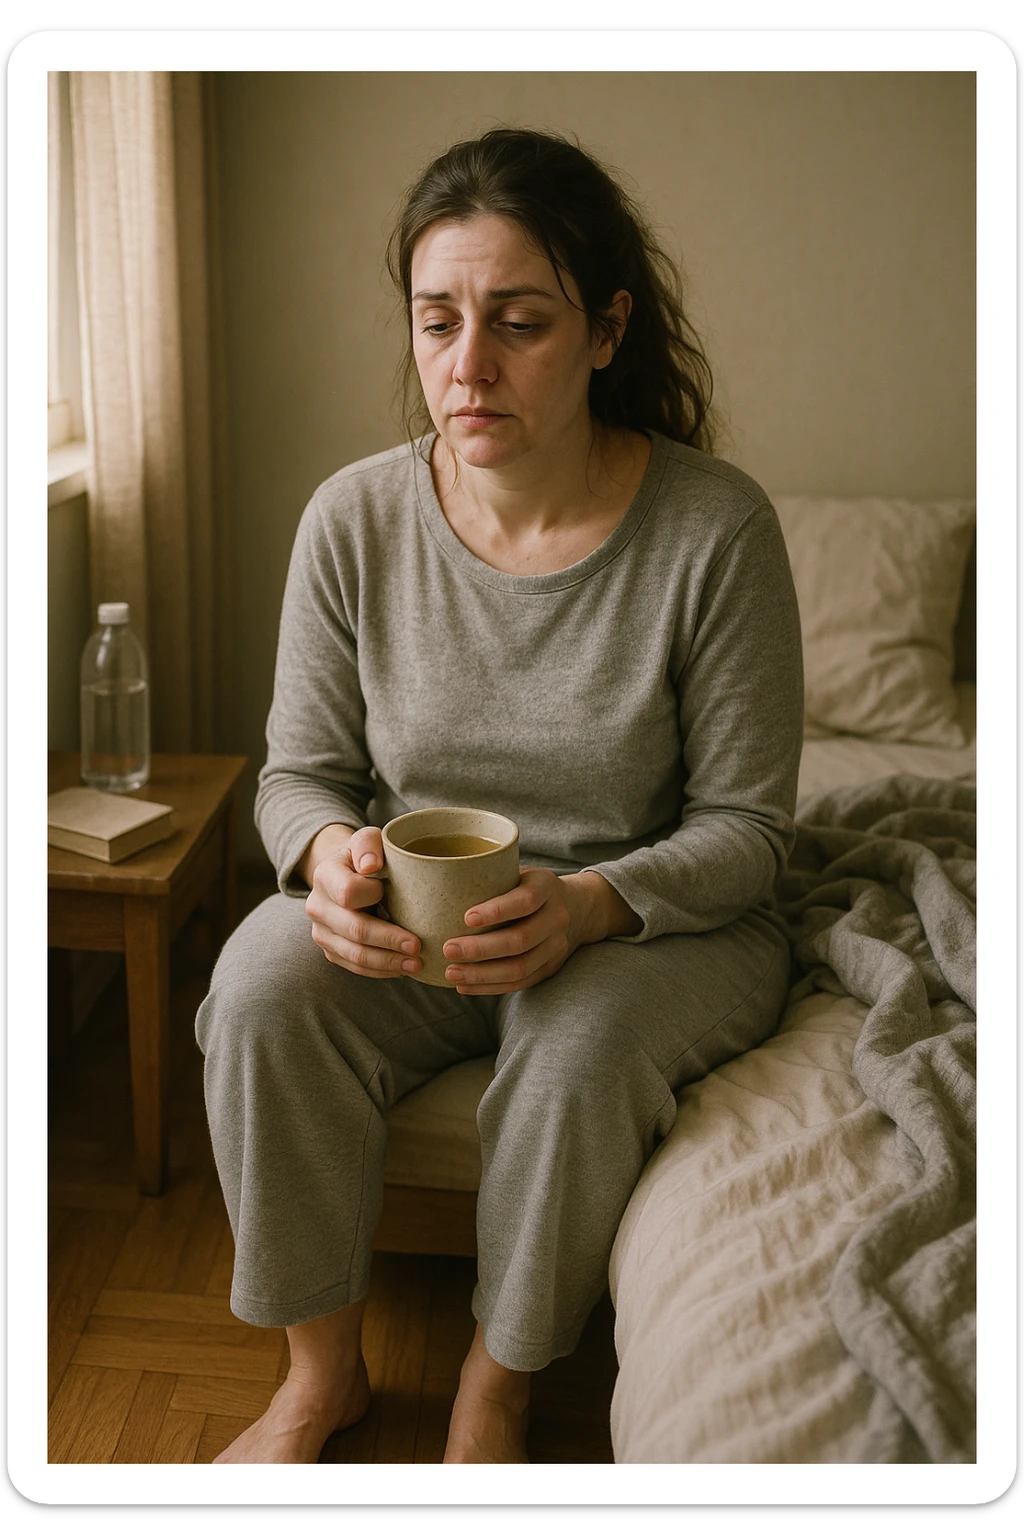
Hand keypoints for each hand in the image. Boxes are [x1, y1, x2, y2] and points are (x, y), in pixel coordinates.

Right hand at [303, 825, 423, 978]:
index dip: (375, 895)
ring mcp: (321, 932)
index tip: (398, 894)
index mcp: (325, 875)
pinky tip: (401, 969)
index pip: (349, 892)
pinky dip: (380, 970)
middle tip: (418, 946)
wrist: (347, 874)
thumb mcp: (368, 840)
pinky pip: (355, 968)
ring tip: (416, 964)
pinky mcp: (331, 950)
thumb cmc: (367, 856)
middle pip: (354, 929)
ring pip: (355, 955)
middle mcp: (317, 906)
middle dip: (389, 940)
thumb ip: (369, 843)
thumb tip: (369, 866)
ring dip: (388, 962)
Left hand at [440, 867, 639, 995]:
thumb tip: (436, 884)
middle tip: (447, 949)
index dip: (496, 911)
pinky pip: (520, 983)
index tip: (466, 917)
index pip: (525, 901)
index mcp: (547, 887)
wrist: (577, 907)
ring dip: (482, 974)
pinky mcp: (550, 967)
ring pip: (520, 967)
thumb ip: (491, 878)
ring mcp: (556, 946)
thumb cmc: (529, 886)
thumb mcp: (519, 872)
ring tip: (451, 972)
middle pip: (520, 939)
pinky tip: (464, 985)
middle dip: (481, 949)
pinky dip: (490, 987)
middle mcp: (557, 917)